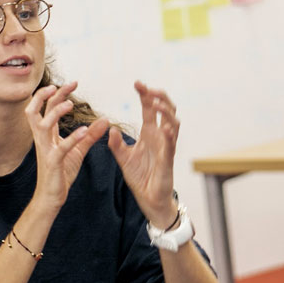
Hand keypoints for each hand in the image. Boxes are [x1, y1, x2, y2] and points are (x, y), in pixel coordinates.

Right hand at [25, 82, 108, 210]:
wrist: (51, 197)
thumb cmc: (62, 172)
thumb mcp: (78, 150)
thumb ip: (91, 135)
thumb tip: (105, 119)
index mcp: (46, 134)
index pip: (47, 106)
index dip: (58, 93)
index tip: (74, 83)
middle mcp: (42, 139)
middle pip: (36, 110)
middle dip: (48, 95)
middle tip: (66, 86)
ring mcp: (45, 150)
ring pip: (42, 125)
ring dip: (55, 112)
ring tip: (71, 105)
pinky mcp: (53, 163)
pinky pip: (60, 148)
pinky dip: (72, 138)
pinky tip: (84, 131)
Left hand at [108, 81, 178, 227]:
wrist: (149, 198)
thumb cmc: (140, 177)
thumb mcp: (123, 158)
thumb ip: (116, 144)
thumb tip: (110, 128)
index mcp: (150, 133)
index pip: (150, 109)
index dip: (145, 95)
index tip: (137, 83)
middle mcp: (160, 136)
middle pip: (166, 110)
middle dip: (159, 97)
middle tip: (148, 90)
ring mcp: (166, 147)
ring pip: (173, 123)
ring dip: (166, 112)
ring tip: (156, 104)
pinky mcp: (168, 160)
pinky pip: (171, 145)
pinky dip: (169, 135)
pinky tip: (164, 127)